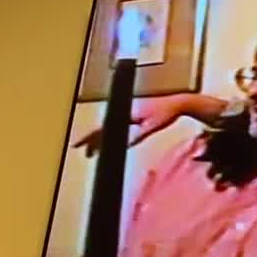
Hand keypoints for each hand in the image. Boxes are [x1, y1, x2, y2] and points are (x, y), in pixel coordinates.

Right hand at [72, 93, 224, 156]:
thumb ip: (137, 135)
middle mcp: (123, 111)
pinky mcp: (134, 114)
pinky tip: (110, 141)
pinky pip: (116, 124)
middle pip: (102, 127)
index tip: (77, 145)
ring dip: (100, 138)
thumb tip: (123, 144)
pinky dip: (110, 133)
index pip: (102, 126)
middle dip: (91, 140)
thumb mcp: (151, 127)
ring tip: (93, 151)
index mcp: (125, 113)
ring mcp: (128, 111)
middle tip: (84, 153)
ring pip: (108, 125)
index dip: (88, 137)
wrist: (178, 103)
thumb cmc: (166, 113)